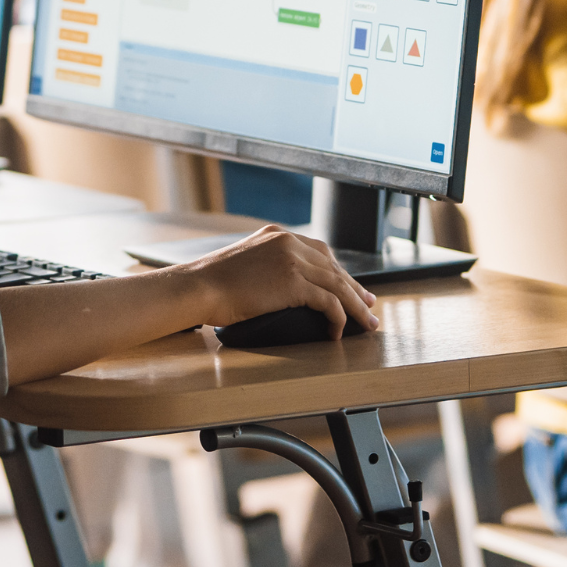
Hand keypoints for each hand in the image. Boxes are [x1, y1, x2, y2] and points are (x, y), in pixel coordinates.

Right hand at [179, 226, 378, 335]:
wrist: (197, 286)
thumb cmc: (211, 284)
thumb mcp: (244, 264)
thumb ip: (266, 267)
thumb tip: (282, 289)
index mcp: (276, 235)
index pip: (319, 251)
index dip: (338, 271)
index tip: (350, 286)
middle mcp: (288, 242)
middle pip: (333, 266)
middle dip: (354, 288)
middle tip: (369, 305)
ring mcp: (292, 260)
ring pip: (337, 284)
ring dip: (356, 306)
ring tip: (366, 323)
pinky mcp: (293, 282)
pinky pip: (328, 301)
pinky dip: (338, 317)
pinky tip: (336, 331)